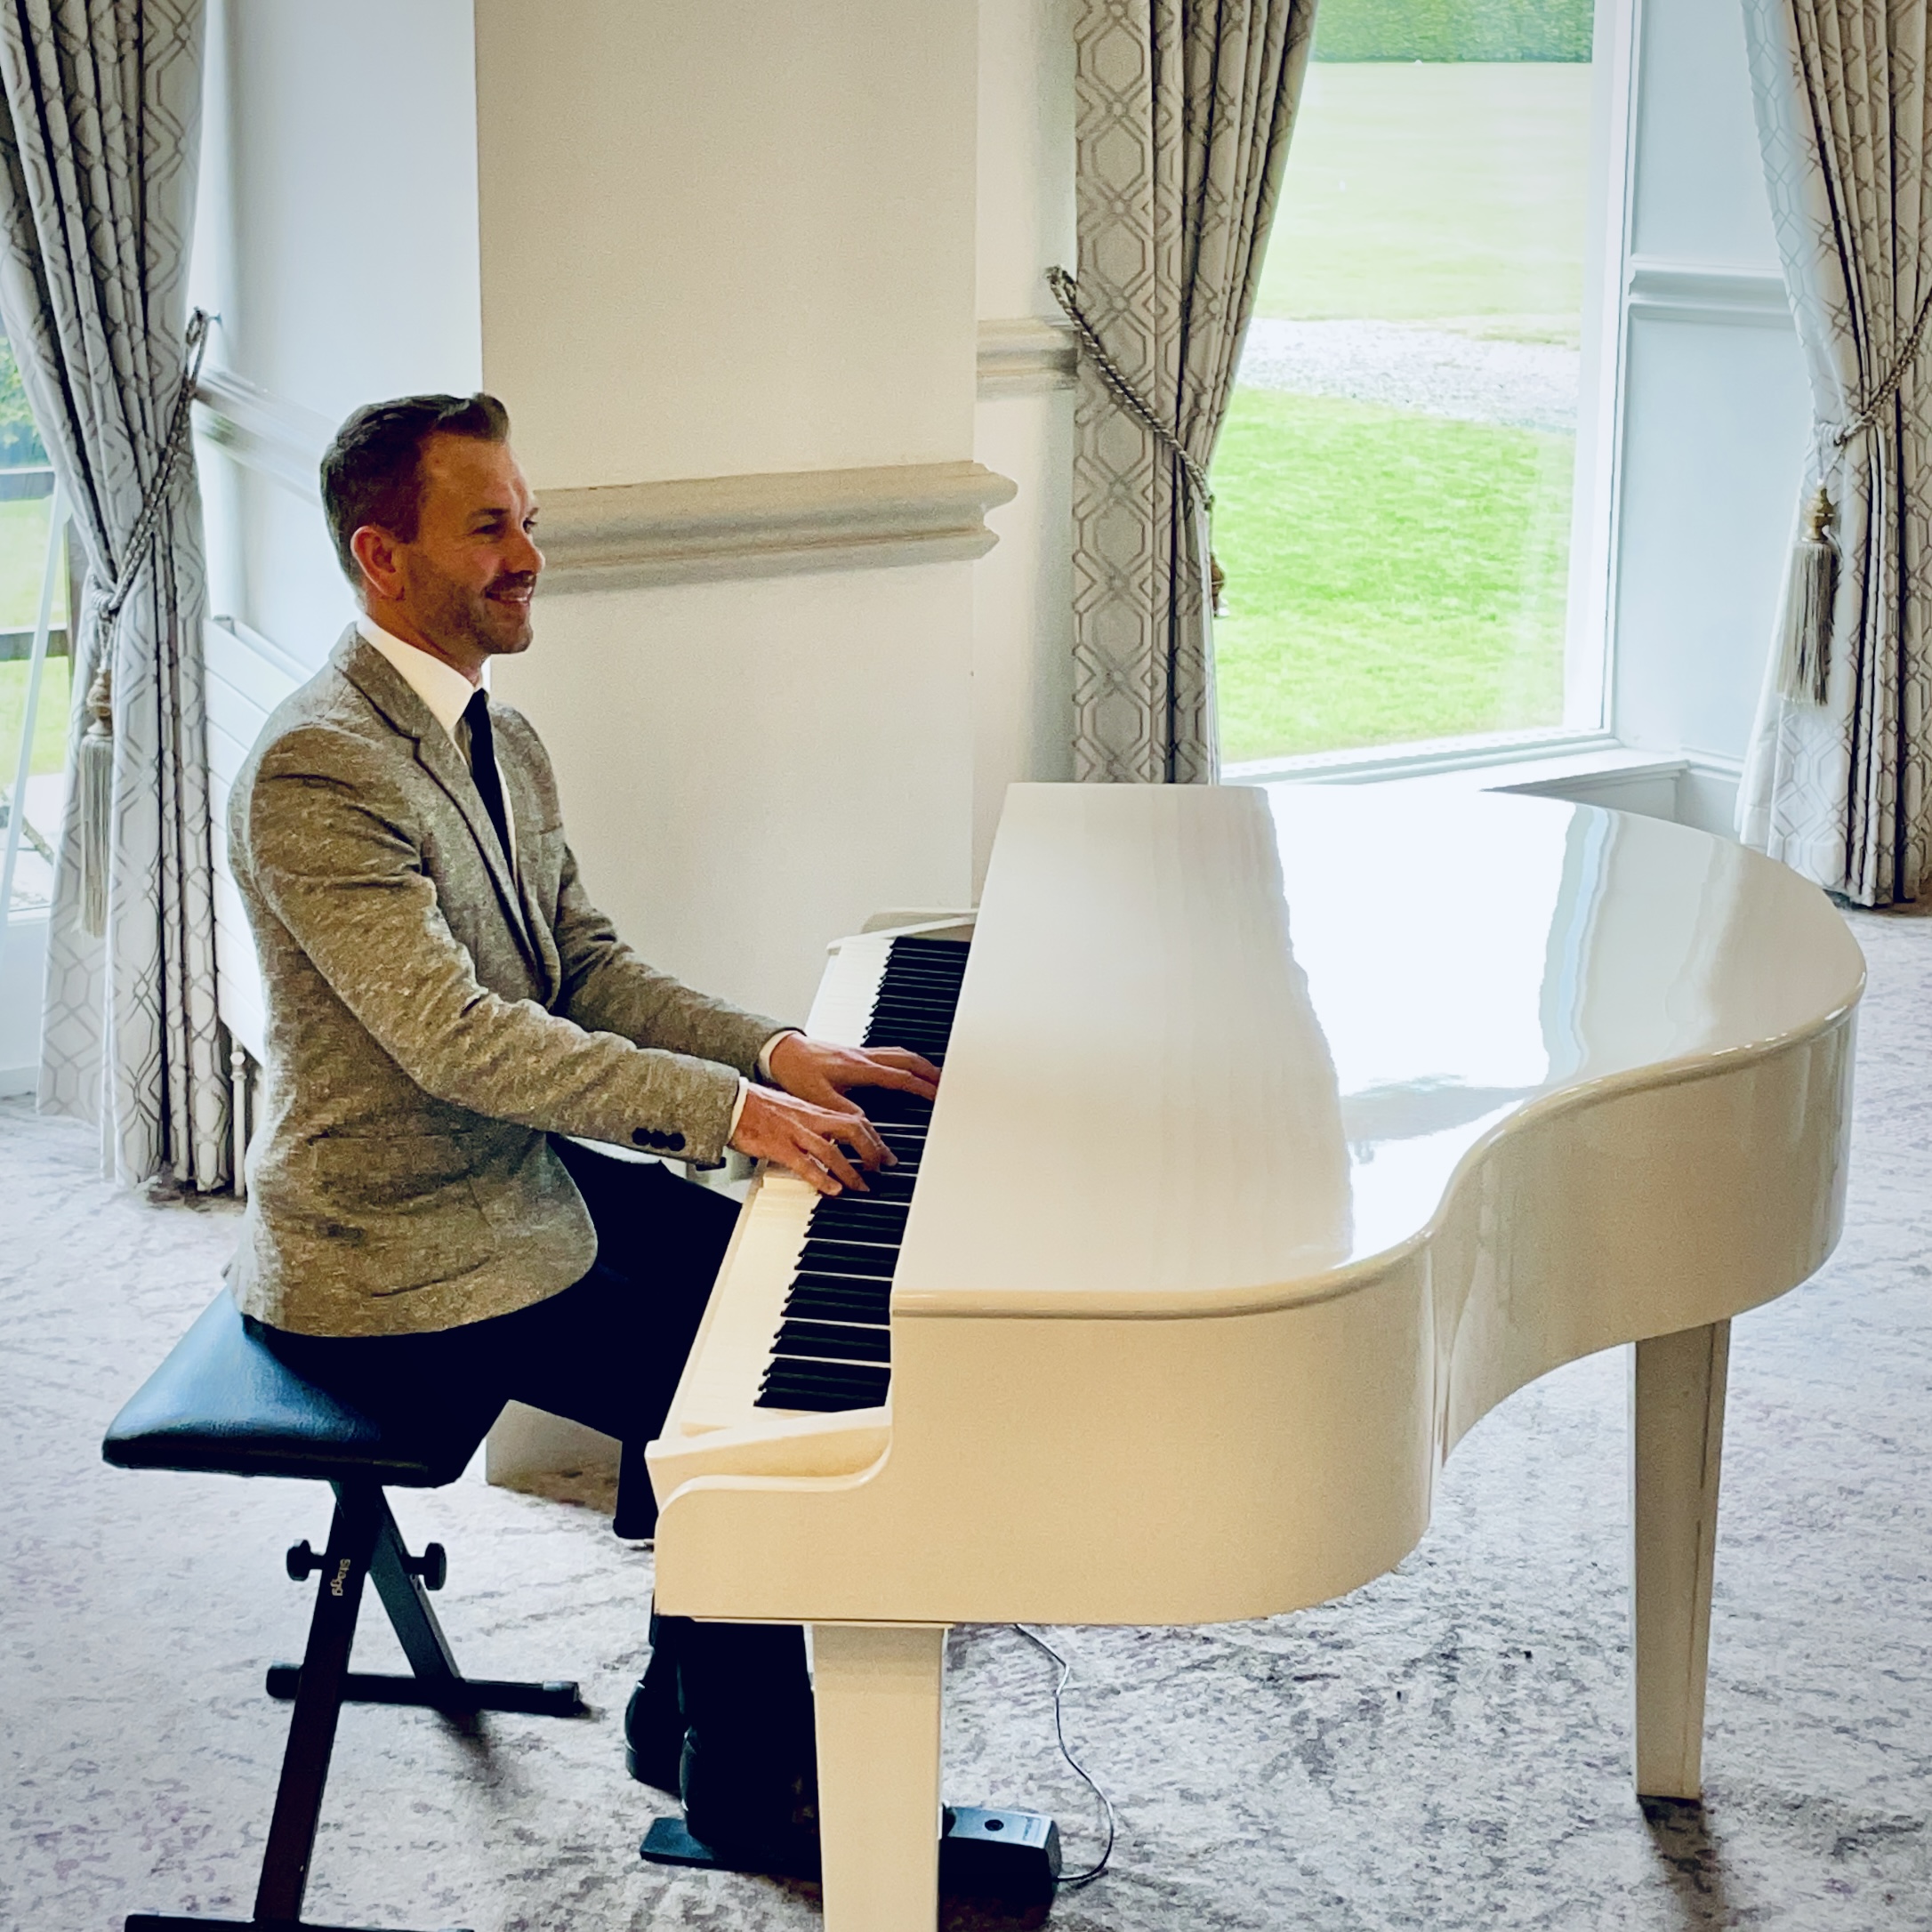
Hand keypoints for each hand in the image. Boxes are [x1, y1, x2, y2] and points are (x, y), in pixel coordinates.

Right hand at [729, 1083, 892, 1196]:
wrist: (733, 1103)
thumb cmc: (759, 1107)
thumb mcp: (793, 1108)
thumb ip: (813, 1121)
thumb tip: (830, 1134)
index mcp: (815, 1110)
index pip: (855, 1119)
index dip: (875, 1137)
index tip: (886, 1154)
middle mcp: (810, 1119)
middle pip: (852, 1129)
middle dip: (872, 1151)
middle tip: (881, 1170)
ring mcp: (795, 1133)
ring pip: (832, 1149)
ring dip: (851, 1170)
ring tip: (862, 1187)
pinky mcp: (779, 1147)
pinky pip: (804, 1164)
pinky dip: (821, 1178)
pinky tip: (832, 1190)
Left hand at [765, 1033, 940, 1111]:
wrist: (783, 1051)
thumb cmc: (797, 1071)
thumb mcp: (820, 1097)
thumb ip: (845, 1111)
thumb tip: (866, 1125)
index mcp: (859, 1068)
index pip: (900, 1077)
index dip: (921, 1087)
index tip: (937, 1095)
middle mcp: (864, 1057)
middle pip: (908, 1060)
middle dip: (930, 1071)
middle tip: (946, 1084)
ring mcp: (861, 1052)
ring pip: (901, 1053)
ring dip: (920, 1064)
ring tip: (933, 1076)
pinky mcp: (856, 1052)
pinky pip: (890, 1053)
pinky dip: (905, 1060)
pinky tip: (906, 1068)